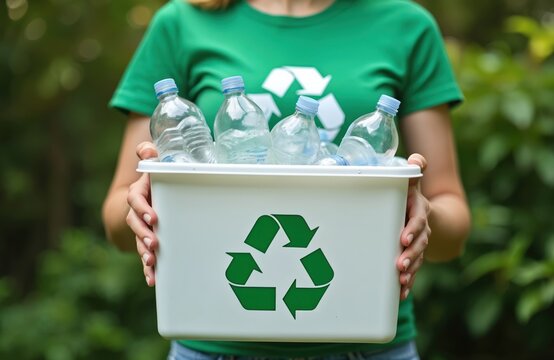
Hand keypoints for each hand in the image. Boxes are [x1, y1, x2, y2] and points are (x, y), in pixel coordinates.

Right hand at [126, 141, 158, 286]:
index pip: (136, 200)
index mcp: (139, 194)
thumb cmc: (154, 181)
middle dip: (144, 234)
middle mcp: (137, 213)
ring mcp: (141, 229)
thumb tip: (146, 149)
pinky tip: (153, 280)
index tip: (154, 217)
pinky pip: (145, 256)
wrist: (147, 197)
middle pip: (136, 224)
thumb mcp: (154, 167)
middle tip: (154, 244)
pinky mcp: (147, 241)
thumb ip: (151, 156)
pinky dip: (149, 269)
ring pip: (140, 241)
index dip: (143, 209)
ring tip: (152, 263)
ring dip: (145, 253)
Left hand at [397, 153, 430, 299]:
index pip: (418, 221)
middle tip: (400, 265)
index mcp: (419, 211)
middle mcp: (421, 230)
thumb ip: (413, 171)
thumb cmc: (410, 196)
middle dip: (411, 256)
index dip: (412, 230)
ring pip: (417, 259)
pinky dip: (408, 283)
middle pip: (419, 244)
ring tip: (401, 281)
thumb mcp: (412, 182)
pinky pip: (413, 271)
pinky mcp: (414, 256)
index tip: (403, 239)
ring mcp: (419, 245)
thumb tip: (417, 158)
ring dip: (410, 272)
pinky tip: (400, 294)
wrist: (426, 212)